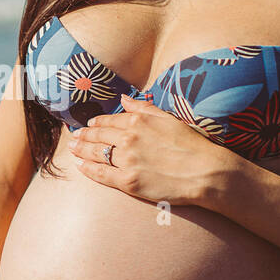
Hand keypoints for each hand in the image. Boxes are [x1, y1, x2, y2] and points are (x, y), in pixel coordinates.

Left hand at [67, 94, 229, 204]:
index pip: (110, 120)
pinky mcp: (128, 182)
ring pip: (96, 154)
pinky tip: (81, 166)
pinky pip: (101, 174)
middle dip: (84, 135)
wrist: (206, 172)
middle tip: (75, 136)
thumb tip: (124, 98)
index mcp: (138, 121)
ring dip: (81, 150)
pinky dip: (88, 169)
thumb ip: (143, 107)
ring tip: (73, 148)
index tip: (90, 124)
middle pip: (98, 136)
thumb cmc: (192, 144)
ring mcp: (127, 161)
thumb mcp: (168, 118)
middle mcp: (129, 139)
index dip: (97, 122)